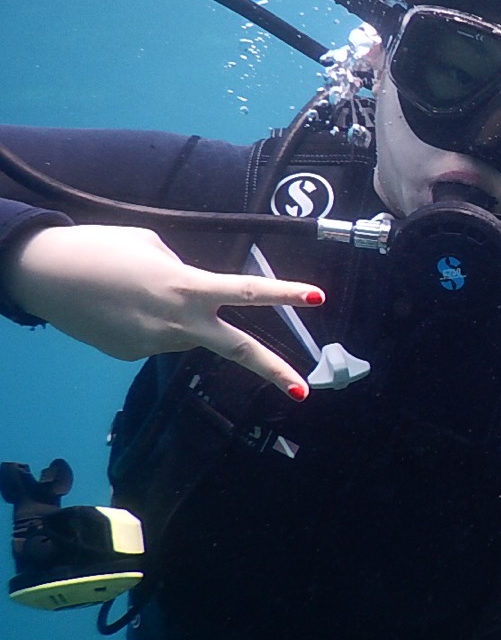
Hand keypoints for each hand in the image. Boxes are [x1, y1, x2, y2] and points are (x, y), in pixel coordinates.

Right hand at [2, 224, 323, 397]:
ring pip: (187, 334)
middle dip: (274, 371)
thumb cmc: (100, 249)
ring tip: (132, 291)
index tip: (319, 296)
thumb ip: (186, 274)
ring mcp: (155, 344)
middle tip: (303, 391)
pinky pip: (157, 339)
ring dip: (177, 317)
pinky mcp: (132, 355)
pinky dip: (148, 324)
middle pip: (238, 349)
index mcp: (188, 287)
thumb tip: (195, 295)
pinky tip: (118, 308)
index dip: (286, 293)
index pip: (248, 291)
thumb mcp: (155, 248)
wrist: (42, 274)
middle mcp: (178, 322)